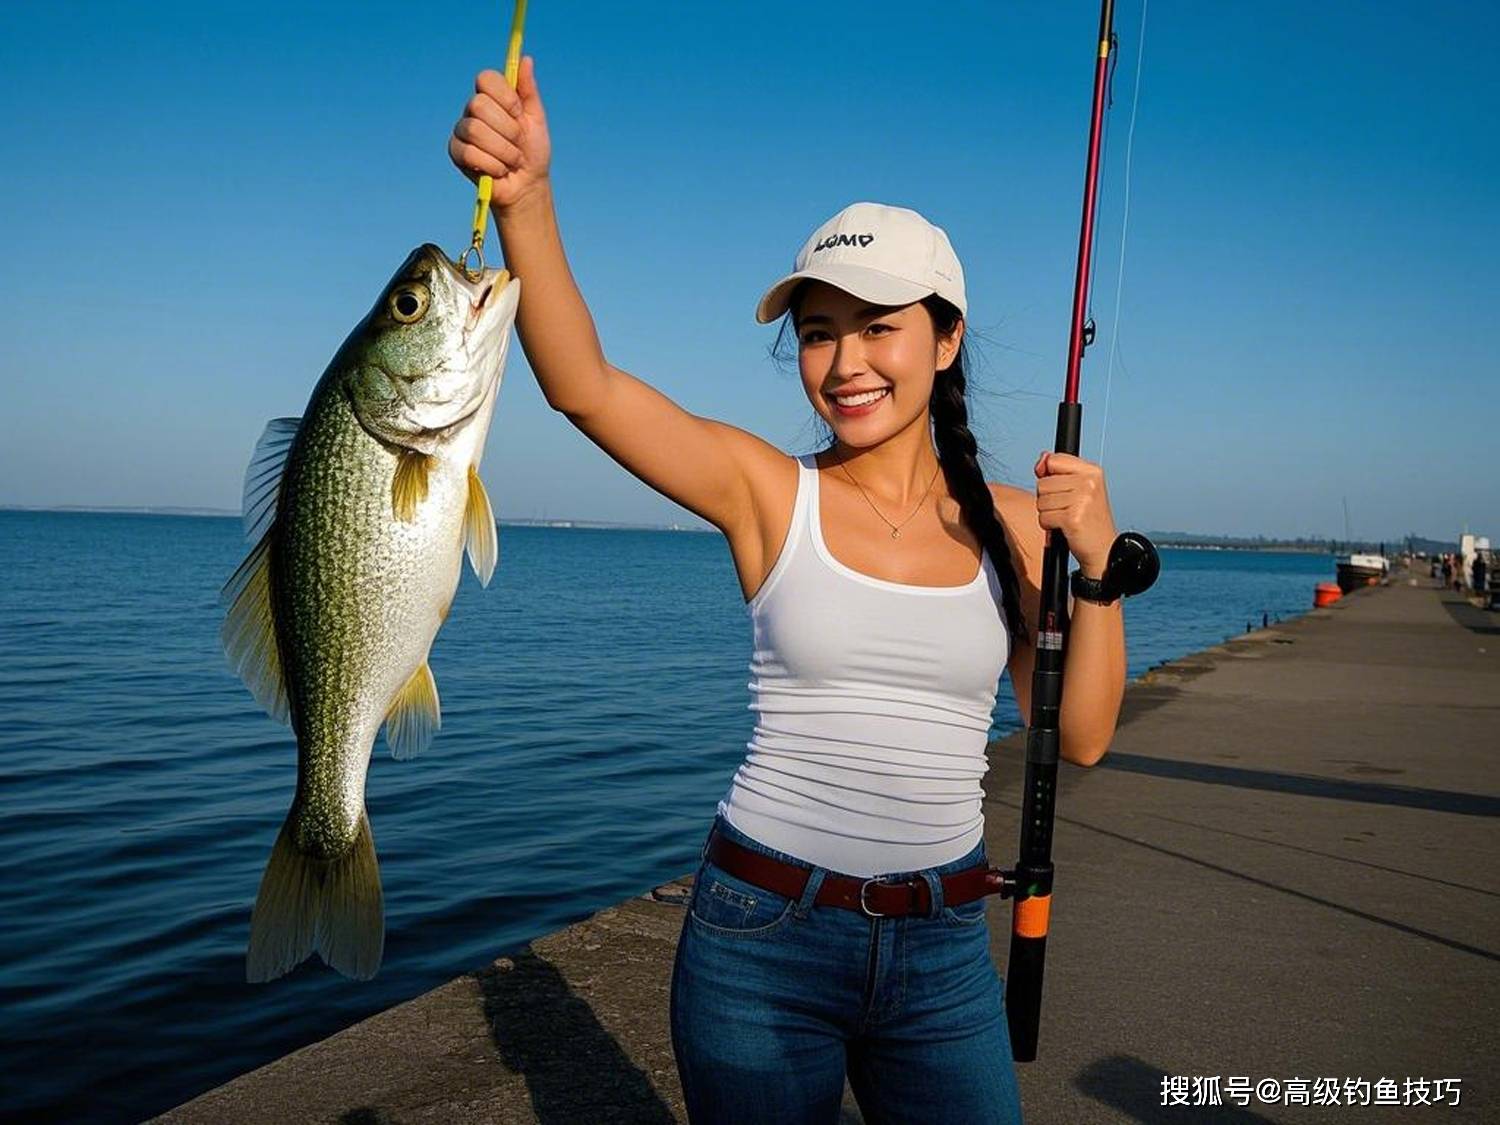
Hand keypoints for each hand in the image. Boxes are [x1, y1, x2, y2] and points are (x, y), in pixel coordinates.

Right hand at [448, 56, 550, 210]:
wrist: (528, 185)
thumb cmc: (533, 151)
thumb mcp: (536, 119)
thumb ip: (528, 90)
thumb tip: (526, 59)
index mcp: (492, 97)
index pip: (485, 78)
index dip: (505, 97)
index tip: (519, 113)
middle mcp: (473, 110)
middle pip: (479, 104)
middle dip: (507, 129)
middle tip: (518, 142)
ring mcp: (462, 131)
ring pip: (475, 130)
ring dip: (503, 150)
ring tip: (512, 160)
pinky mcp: (456, 152)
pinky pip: (469, 153)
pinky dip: (492, 165)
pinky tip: (500, 170)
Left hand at [1033, 451, 1117, 576]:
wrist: (1104, 548)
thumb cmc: (1089, 519)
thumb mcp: (1080, 488)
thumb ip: (1058, 470)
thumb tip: (1042, 459)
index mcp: (1092, 471)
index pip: (1054, 460)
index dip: (1049, 475)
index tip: (1060, 488)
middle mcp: (1089, 482)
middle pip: (1043, 483)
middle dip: (1048, 499)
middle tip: (1067, 508)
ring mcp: (1082, 499)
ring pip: (1041, 501)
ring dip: (1049, 513)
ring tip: (1067, 517)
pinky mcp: (1073, 518)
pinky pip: (1043, 517)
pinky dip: (1049, 525)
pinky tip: (1065, 527)